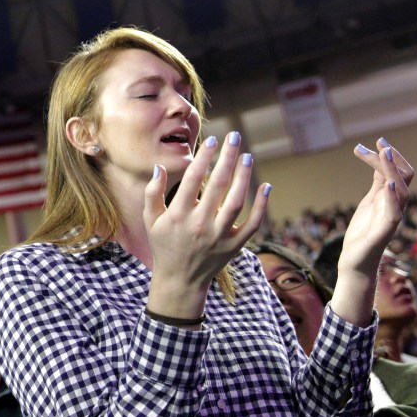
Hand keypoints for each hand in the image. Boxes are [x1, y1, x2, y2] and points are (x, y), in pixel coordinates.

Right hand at [143, 132, 268, 313]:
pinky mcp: (235, 245)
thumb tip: (160, 167)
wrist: (181, 280)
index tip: (212, 140)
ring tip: (247, 156)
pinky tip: (265, 186)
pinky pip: (253, 223)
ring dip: (244, 176)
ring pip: (236, 201)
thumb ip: (152, 193)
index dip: (203, 158)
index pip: (192, 180)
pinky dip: (262, 205)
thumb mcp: (151, 220)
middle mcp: (200, 224)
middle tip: (234, 137)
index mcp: (178, 215)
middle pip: (217, 185)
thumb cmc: (164, 245)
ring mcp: (220, 236)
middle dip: (226, 157)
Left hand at [326, 138, 412, 325]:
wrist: (355, 261)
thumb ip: (377, 184)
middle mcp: (396, 206)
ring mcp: (392, 218)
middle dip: (393, 158)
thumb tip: (380, 161)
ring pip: (402, 190)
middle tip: (378, 142)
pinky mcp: (385, 231)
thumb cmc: (363, 232)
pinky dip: (392, 197)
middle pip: (404, 177)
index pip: (400, 172)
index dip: (392, 156)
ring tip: (383, 153)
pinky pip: (394, 212)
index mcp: (391, 198)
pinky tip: (387, 183)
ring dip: (392, 170)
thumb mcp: (369, 201)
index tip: (378, 140)